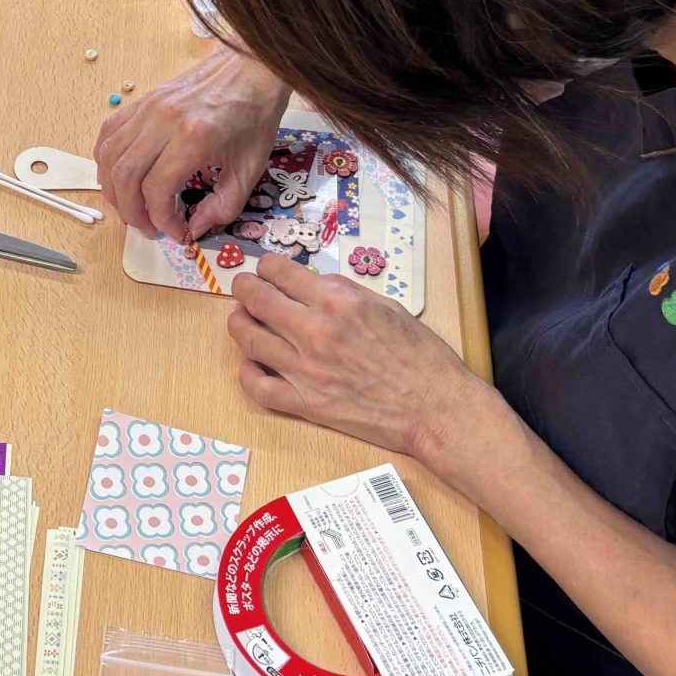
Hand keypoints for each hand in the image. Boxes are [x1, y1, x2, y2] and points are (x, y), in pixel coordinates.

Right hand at [98, 46, 288, 238]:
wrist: (251, 68)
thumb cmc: (254, 115)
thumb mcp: (250, 169)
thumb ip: (224, 206)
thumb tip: (195, 228)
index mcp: (193, 138)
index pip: (157, 190)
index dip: (162, 220)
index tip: (177, 233)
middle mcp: (163, 121)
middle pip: (125, 176)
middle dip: (132, 212)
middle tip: (149, 228)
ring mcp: (148, 107)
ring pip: (110, 156)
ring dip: (114, 189)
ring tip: (131, 208)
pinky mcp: (142, 100)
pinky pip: (109, 133)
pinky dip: (107, 160)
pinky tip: (119, 177)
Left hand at [228, 259, 493, 462]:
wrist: (436, 408)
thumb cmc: (421, 356)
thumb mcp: (386, 305)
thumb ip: (344, 293)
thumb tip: (313, 286)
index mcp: (337, 301)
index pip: (280, 272)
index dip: (266, 267)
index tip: (265, 270)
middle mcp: (314, 330)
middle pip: (256, 299)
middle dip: (243, 287)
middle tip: (242, 287)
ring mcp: (305, 369)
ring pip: (248, 338)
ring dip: (239, 323)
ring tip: (241, 319)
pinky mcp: (305, 404)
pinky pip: (258, 387)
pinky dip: (247, 372)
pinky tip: (251, 363)